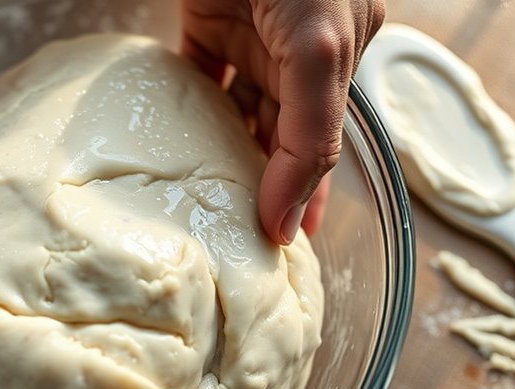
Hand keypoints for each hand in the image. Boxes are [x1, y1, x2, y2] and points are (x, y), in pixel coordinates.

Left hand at [181, 0, 384, 243]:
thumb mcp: (319, 47)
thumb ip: (311, 129)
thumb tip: (291, 208)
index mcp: (338, 59)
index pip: (317, 142)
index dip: (300, 193)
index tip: (278, 239)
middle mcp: (297, 55)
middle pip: (278, 136)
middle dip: (264, 182)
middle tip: (244, 232)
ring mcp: (251, 39)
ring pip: (238, 113)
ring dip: (225, 154)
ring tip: (212, 204)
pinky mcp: (209, 23)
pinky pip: (197, 76)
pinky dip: (186, 111)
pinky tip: (176, 148)